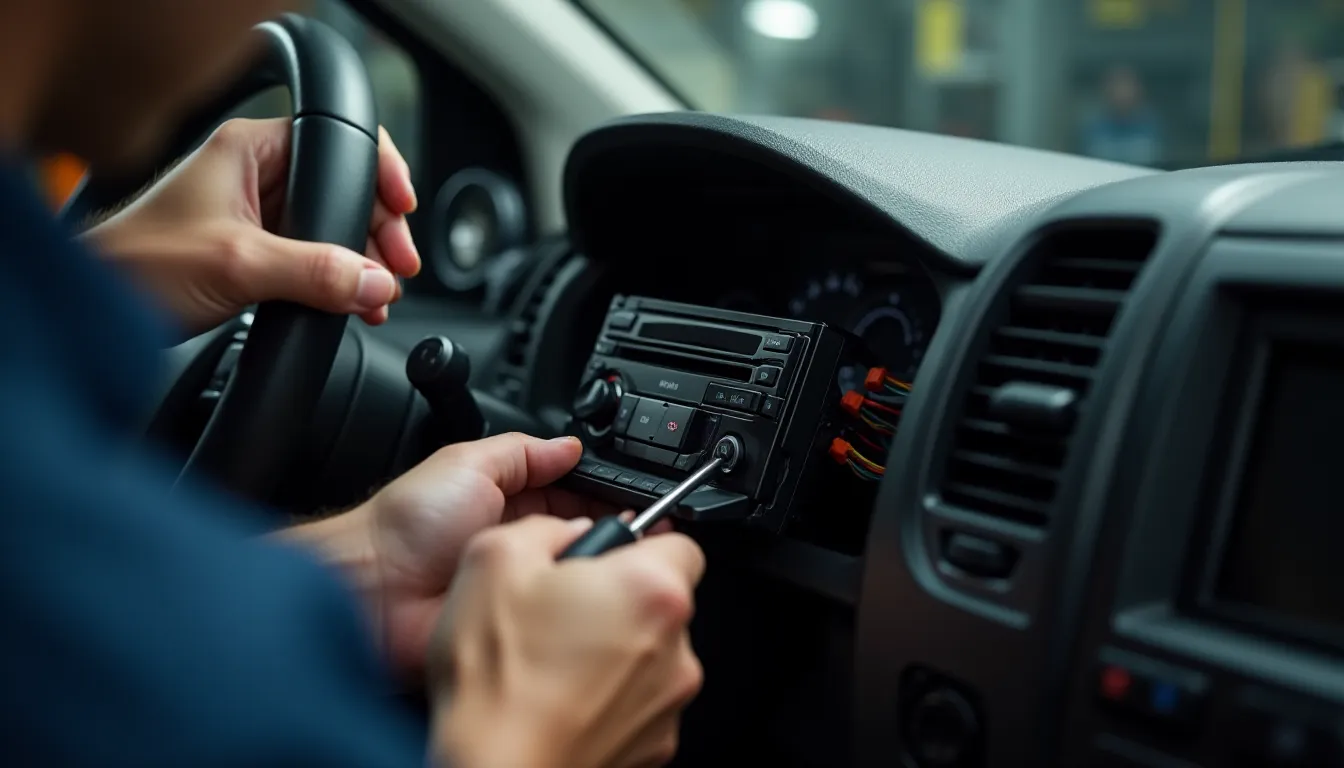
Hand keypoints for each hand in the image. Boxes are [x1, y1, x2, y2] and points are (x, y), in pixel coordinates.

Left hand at [84, 117, 419, 333]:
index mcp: (249, 150)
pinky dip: (339, 280)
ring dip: (362, 262)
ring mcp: (256, 215)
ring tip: (379, 295)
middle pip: (343, 189)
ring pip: (331, 229)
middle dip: (378, 231)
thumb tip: (377, 281)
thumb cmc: (139, 266)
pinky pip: (313, 259)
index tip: (404, 208)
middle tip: (397, 268)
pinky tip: (353, 304)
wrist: (95, 310)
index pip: (336, 142)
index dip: (380, 172)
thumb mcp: (239, 265)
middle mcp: (255, 175)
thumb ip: (315, 271)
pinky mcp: (255, 253)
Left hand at [282, 433, 609, 676]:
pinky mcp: (520, 623)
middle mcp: (521, 544)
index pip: (577, 494)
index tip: (641, 499)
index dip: (608, 495)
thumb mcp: (467, 462)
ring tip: (616, 560)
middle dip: (613, 532)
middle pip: (586, 535)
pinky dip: (577, 607)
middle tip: (641, 531)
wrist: (375, 592)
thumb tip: (570, 445)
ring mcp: (523, 586)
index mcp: (511, 502)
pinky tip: (590, 595)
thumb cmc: (406, 525)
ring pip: (581, 577)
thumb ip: (522, 451)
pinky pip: (561, 617)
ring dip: (597, 568)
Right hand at [430, 515, 705, 767]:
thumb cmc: (498, 682)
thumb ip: (544, 529)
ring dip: (612, 651)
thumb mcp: (494, 560)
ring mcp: (667, 702)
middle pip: (661, 603)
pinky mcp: (654, 744)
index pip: (679, 542)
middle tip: (561, 609)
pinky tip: (560, 699)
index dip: (637, 545)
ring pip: (650, 656)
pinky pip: (637, 703)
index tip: (606, 556)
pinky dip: (606, 698)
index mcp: (650, 590)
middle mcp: (676, 648)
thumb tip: (565, 533)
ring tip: (551, 662)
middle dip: (617, 599)